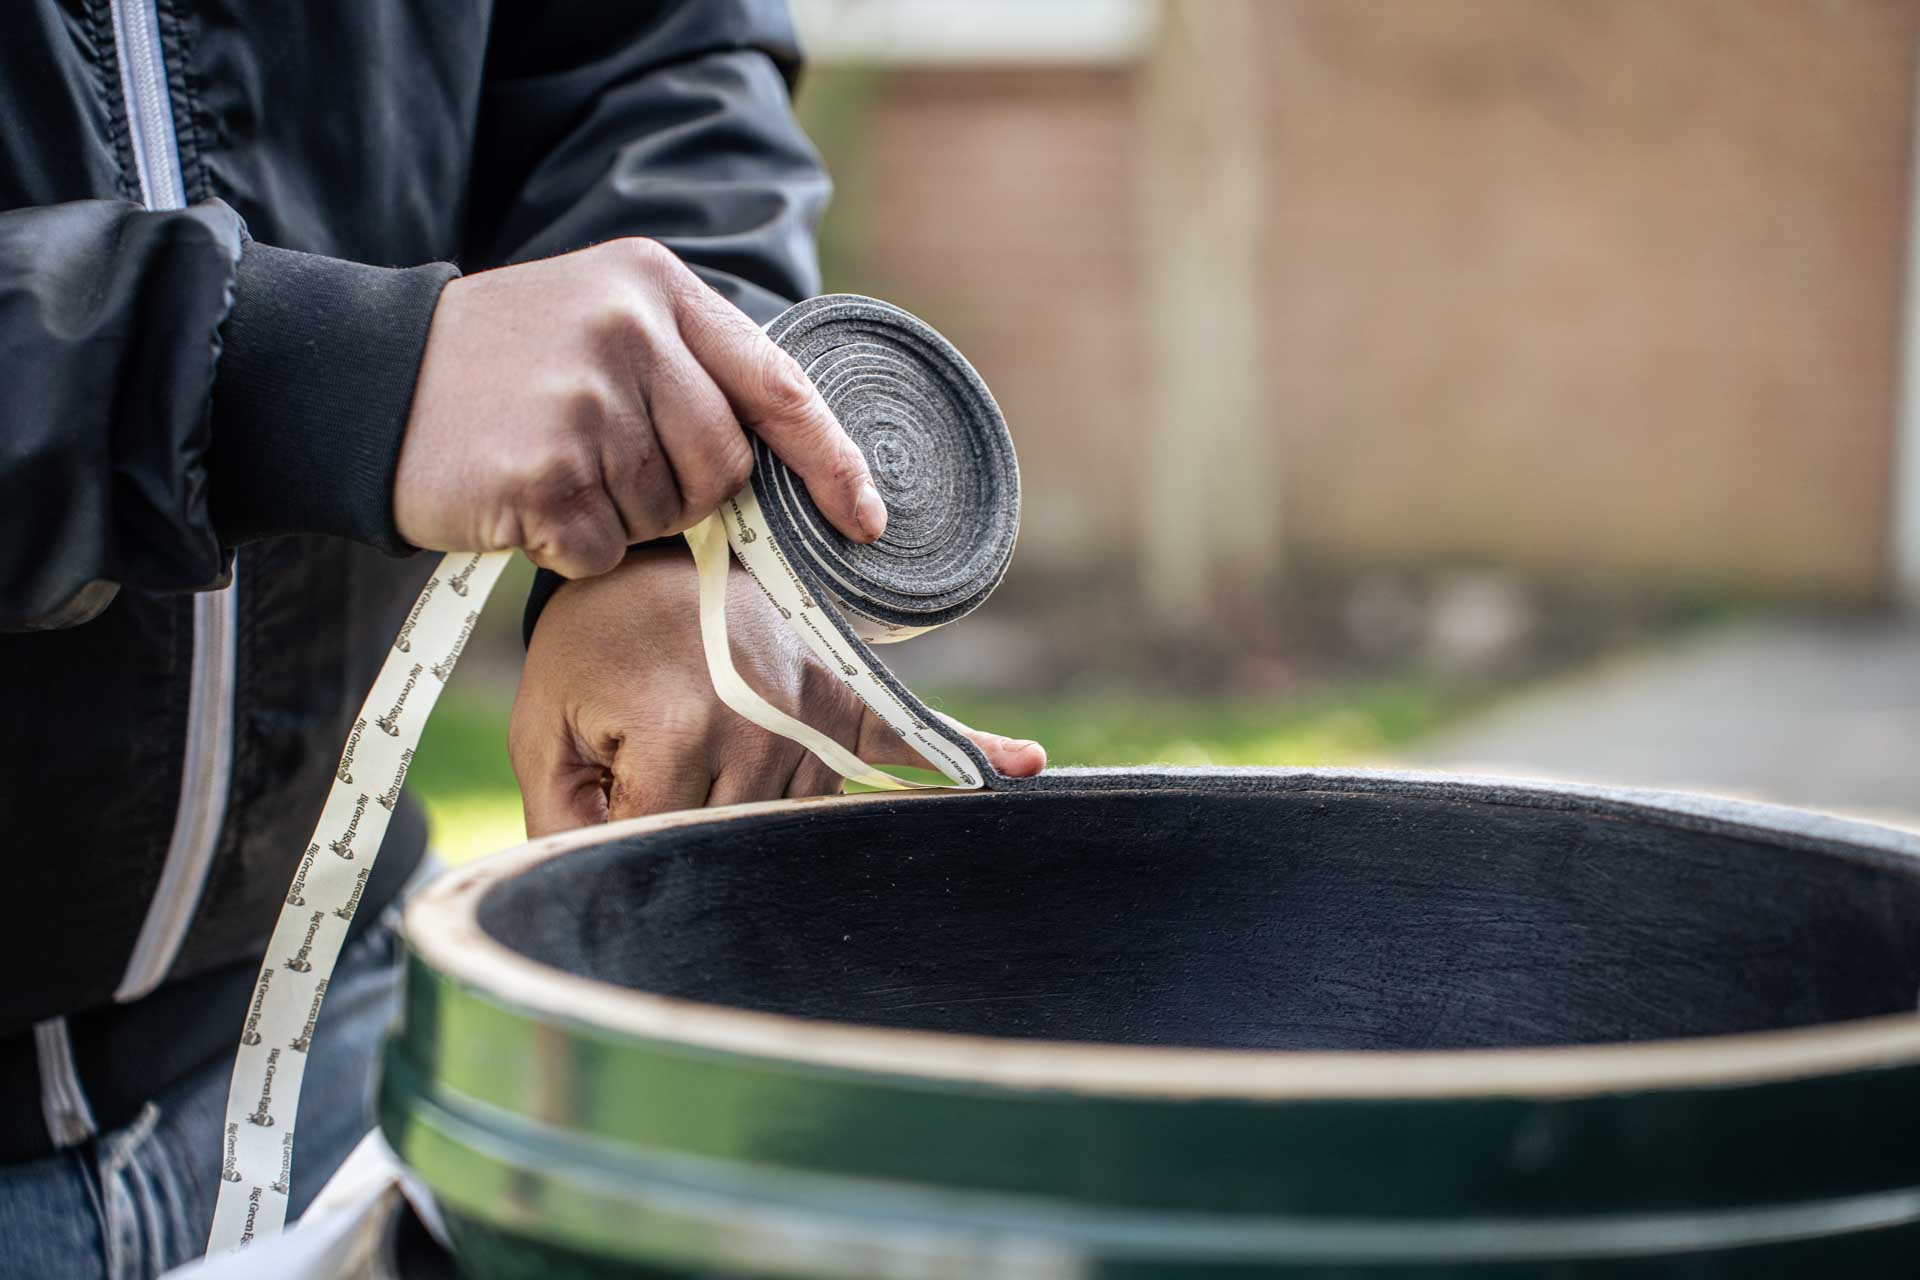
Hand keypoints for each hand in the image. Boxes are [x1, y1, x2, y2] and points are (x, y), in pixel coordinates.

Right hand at [394, 238, 887, 576]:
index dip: (831, 462)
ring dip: (619, 517)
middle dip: (685, 494)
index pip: (779, 384)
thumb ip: (691, 372)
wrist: (365, 381)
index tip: (866, 518)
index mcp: (657, 286)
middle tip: (608, 467)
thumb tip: (789, 470)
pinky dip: (572, 547)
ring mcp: (585, 401)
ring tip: (553, 467)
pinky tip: (525, 501)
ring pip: (667, 515)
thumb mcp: (603, 320)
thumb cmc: (504, 368)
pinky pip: (605, 548)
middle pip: (725, 467)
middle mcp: (629, 331)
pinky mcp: (543, 472)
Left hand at [510, 545, 1046, 833]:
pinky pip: (908, 737)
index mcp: (683, 739)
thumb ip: (559, 815)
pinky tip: (1028, 766)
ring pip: (793, 825)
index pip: (655, 849)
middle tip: (652, 799)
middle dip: (684, 839)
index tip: (598, 829)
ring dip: (759, 827)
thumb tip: (579, 890)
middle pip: (729, 846)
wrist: (651, 547)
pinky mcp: (846, 699)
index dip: (614, 848)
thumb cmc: (594, 639)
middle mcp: (764, 735)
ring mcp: (813, 720)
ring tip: (729, 771)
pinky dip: (967, 754)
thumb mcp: (546, 722)